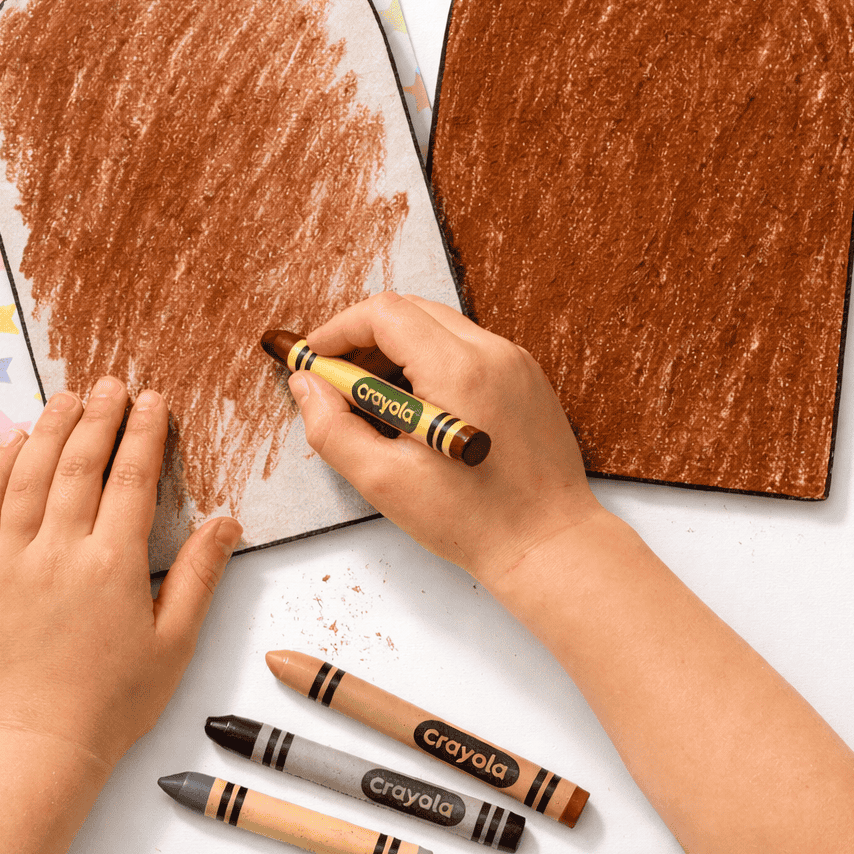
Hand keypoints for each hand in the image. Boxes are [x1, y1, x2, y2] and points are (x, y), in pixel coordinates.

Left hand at [0, 378, 240, 770]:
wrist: (37, 744)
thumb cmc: (110, 701)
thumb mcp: (174, 643)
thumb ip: (198, 576)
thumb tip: (226, 524)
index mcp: (112, 565)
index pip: (130, 478)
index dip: (143, 433)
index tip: (152, 402)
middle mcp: (59, 553)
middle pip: (79, 464)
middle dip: (99, 416)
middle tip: (112, 384)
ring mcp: (12, 562)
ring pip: (28, 476)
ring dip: (49, 429)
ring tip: (66, 398)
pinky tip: (10, 445)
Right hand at [291, 292, 603, 585]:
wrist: (547, 543)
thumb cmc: (474, 521)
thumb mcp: (385, 480)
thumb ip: (333, 428)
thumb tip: (306, 386)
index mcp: (458, 369)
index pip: (385, 313)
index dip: (339, 330)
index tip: (314, 358)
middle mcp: (492, 352)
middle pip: (411, 310)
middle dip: (364, 338)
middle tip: (337, 381)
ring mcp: (515, 361)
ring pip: (439, 327)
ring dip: (397, 351)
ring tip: (375, 402)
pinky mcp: (525, 378)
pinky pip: (467, 348)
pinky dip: (431, 363)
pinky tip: (416, 409)